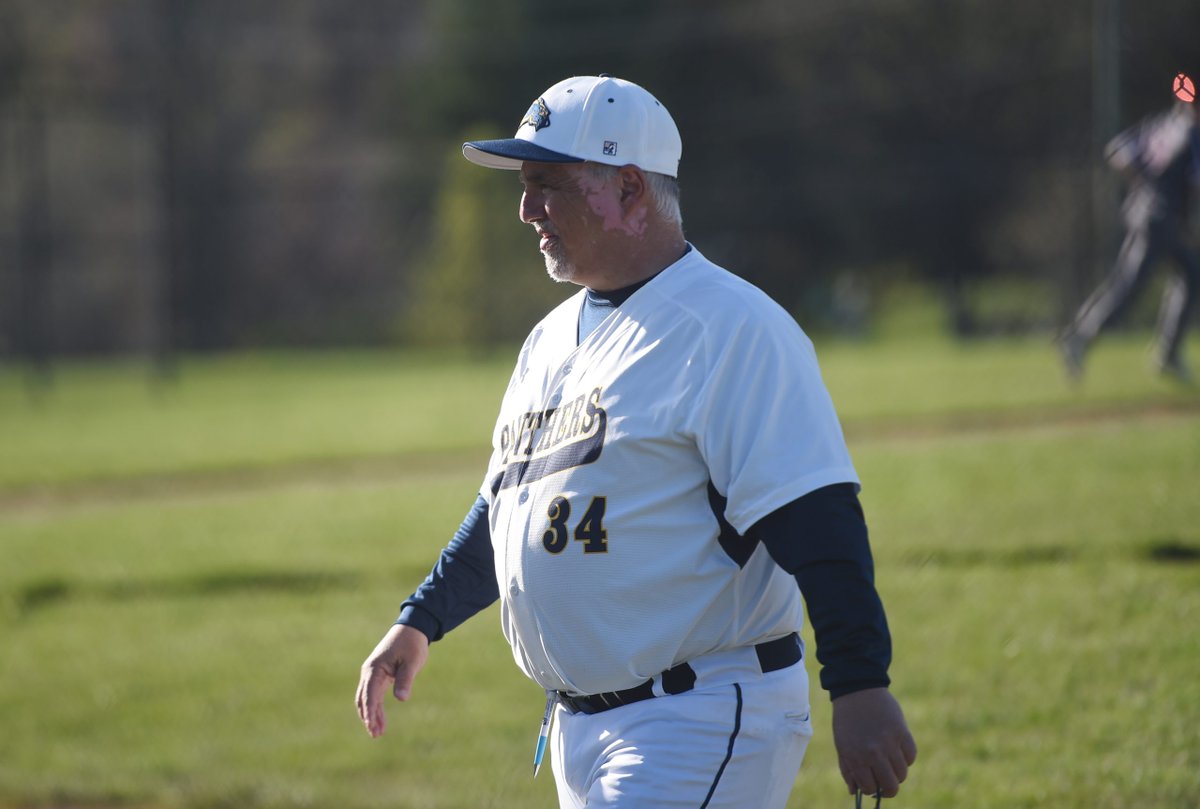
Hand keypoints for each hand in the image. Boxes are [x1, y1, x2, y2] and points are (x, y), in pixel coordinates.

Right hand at [355, 623, 429, 737]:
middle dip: (368, 717)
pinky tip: (381, 722)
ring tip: (378, 734)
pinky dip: (376, 708)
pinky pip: (374, 695)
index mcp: (374, 668)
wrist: (412, 629)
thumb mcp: (412, 662)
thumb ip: (405, 679)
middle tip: (375, 734)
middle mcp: (369, 672)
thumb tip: (401, 699)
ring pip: (368, 699)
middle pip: (364, 699)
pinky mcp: (379, 676)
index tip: (371, 726)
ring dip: (371, 715)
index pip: (369, 694)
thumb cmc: (412, 644)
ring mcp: (373, 674)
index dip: (370, 712)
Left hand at [831, 687, 916, 797]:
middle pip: (891, 786)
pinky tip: (898, 751)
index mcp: (856, 757)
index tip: (872, 784)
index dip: (872, 789)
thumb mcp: (841, 745)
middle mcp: (874, 753)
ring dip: (898, 772)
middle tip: (886, 781)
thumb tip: (855, 792)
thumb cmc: (847, 720)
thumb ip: (848, 770)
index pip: (871, 788)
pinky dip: (906, 758)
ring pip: (902, 773)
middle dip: (889, 788)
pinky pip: (911, 756)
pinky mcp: (902, 732)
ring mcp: (890, 743)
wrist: (857, 691)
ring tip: (890, 762)